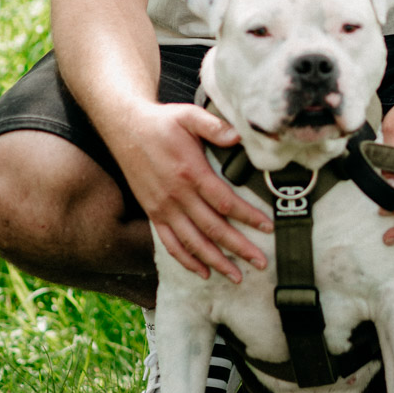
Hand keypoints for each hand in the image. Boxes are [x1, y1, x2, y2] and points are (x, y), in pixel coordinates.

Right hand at [115, 102, 271, 280]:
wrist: (126, 128)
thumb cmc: (163, 122)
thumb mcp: (189, 115)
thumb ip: (214, 126)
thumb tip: (239, 135)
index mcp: (191, 173)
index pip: (225, 202)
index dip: (248, 216)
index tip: (267, 228)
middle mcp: (177, 195)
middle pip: (213, 229)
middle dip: (239, 248)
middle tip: (261, 263)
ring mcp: (163, 208)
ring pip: (193, 242)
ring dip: (216, 262)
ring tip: (236, 276)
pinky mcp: (153, 213)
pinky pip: (170, 243)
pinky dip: (187, 260)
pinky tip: (202, 272)